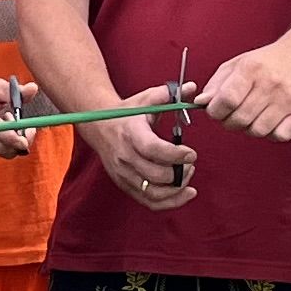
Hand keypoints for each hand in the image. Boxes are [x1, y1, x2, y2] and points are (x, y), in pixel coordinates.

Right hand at [0, 64, 32, 158]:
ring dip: (14, 139)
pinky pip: (0, 151)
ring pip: (4, 152)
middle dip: (21, 139)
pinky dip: (7, 142)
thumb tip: (33, 89)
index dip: (17, 136)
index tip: (31, 131)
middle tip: (26, 124)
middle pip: (4, 148)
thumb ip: (14, 90)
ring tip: (8, 118)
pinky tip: (3, 127)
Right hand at [82, 97, 197, 211]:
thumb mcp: (146, 99)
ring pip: (153, 192)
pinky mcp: (124, 184)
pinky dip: (168, 202)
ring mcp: (123, 173)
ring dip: (176, 190)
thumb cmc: (126, 112)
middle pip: (155, 175)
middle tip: (191, 164)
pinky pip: (148, 201)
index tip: (191, 154)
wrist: (98, 125)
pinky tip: (184, 193)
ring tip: (187, 176)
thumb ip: (169, 94)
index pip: (153, 149)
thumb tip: (192, 88)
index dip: (175, 155)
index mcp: (130, 133)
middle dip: (179, 173)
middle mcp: (124, 156)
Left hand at [196, 39, 290, 143]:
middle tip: (233, 115)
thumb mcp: (236, 65)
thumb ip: (216, 85)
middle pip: (240, 119)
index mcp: (251, 69)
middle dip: (230, 122)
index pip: (226, 99)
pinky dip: (271, 133)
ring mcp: (288, 99)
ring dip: (250, 128)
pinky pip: (279, 136)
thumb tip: (200, 103)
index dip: (215, 111)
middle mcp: (271, 84)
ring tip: (253, 116)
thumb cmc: (266, 63)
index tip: (216, 111)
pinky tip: (270, 121)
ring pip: (258, 131)